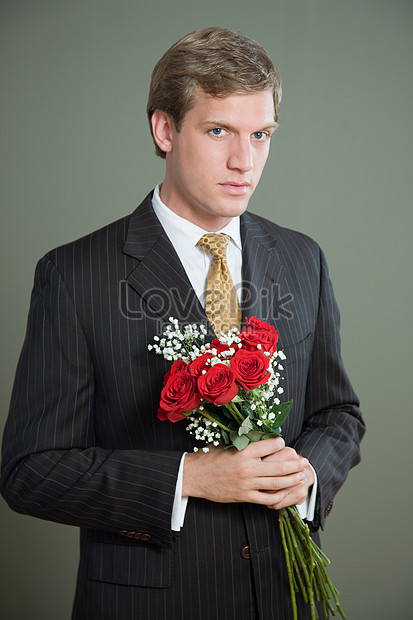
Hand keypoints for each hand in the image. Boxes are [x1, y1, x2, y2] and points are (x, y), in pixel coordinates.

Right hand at [182, 437, 309, 506]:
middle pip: (279, 466)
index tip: (284, 443)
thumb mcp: (226, 443)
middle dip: (294, 464)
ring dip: (291, 479)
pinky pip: (266, 498)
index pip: (271, 445)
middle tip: (304, 461)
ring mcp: (247, 483)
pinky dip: (278, 496)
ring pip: (276, 483)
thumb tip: (259, 435)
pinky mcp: (244, 496)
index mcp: (244, 451)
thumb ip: (243, 441)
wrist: (193, 476)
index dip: (280, 443)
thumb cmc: (209, 457)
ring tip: (301, 476)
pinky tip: (285, 492)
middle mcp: (248, 467)